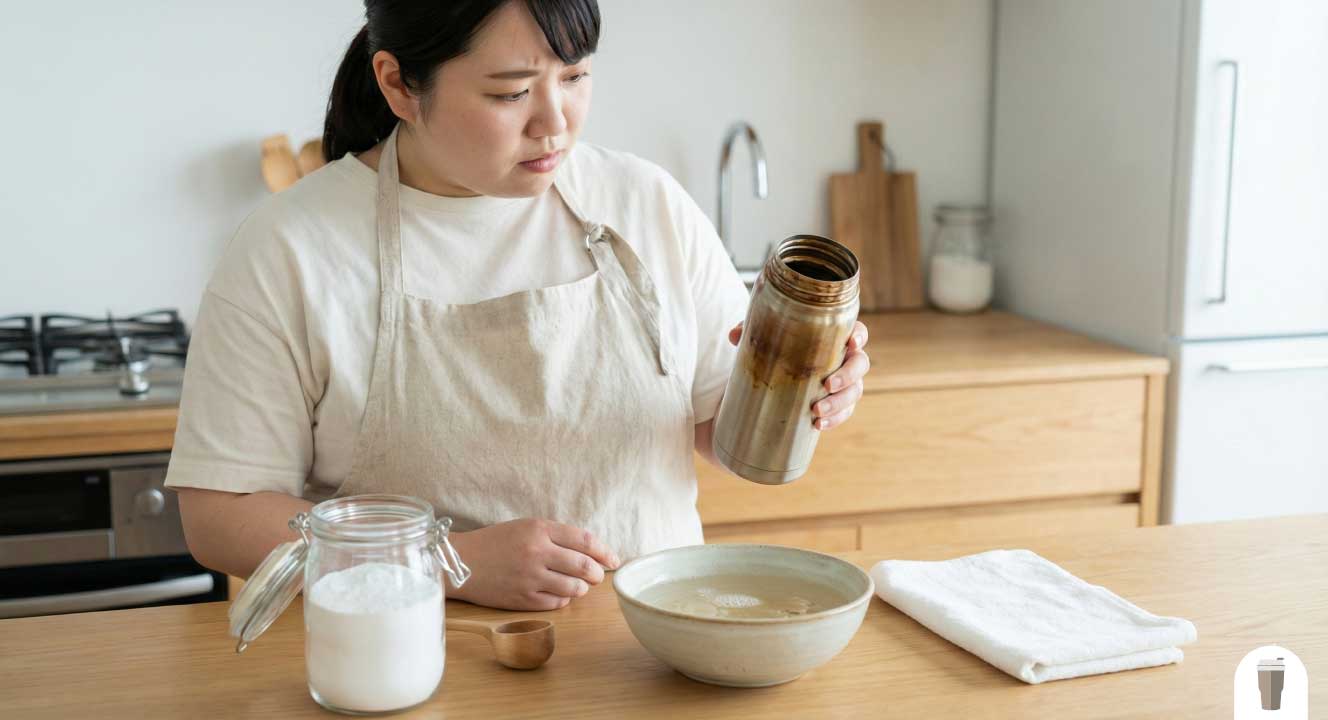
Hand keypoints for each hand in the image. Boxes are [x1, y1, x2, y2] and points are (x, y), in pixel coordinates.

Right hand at [447, 518, 619, 610]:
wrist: (461, 563)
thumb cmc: (495, 542)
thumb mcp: (525, 527)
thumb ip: (556, 535)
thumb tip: (589, 551)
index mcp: (538, 529)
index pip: (584, 540)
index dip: (604, 551)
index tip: (613, 559)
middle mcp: (536, 552)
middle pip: (584, 566)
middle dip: (597, 573)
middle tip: (598, 575)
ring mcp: (530, 578)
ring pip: (573, 588)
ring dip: (581, 588)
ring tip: (578, 585)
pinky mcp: (522, 599)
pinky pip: (556, 603)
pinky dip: (563, 600)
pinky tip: (558, 594)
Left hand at [728, 320, 869, 430]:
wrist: (771, 378)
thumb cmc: (774, 348)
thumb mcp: (762, 337)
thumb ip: (750, 332)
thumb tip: (734, 337)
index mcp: (833, 337)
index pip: (856, 332)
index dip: (859, 336)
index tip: (852, 343)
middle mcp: (844, 359)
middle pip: (861, 365)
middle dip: (848, 376)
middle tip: (827, 385)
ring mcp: (843, 384)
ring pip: (855, 392)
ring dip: (839, 403)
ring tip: (816, 411)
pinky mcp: (836, 404)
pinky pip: (843, 413)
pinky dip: (834, 420)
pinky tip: (818, 425)